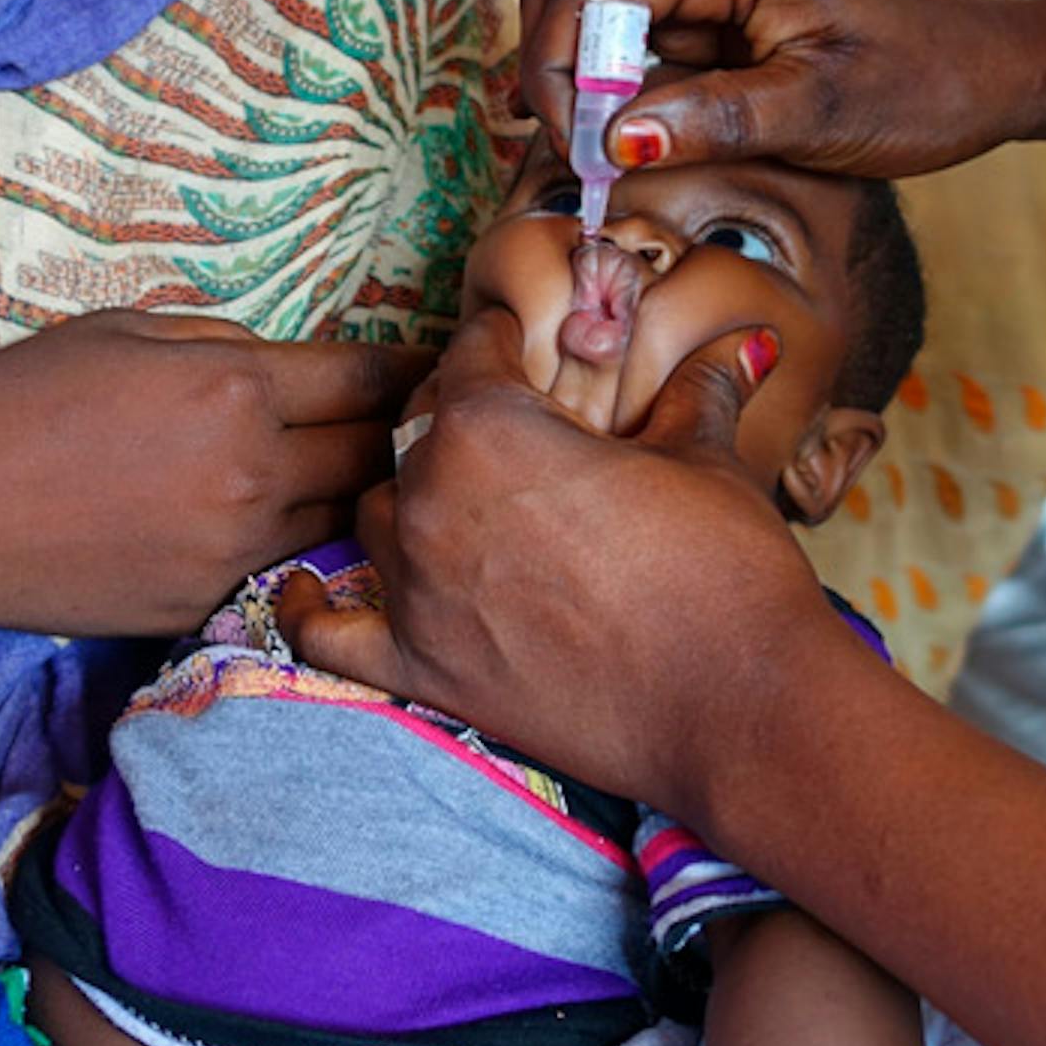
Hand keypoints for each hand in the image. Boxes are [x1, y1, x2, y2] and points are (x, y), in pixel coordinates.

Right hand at [0, 311, 429, 638]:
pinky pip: (284, 570)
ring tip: (372, 477)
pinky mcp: (204, 607)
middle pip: (378, 456)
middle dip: (405, 435)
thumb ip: (224, 344)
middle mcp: (253, 476)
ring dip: (360, 497)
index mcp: (236, 390)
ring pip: (342, 522)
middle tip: (422, 423)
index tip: (437, 364)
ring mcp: (232, 553)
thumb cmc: (15, 401)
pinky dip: (299, 545)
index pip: (369, 377)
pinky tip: (292, 526)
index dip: (410, 368)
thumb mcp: (124, 332)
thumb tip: (289, 367)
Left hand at [277, 307, 876, 817]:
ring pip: (376, 512)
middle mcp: (430, 495)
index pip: (473, 349)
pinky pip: (326, 631)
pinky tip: (307, 588)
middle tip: (524, 437)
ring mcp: (413, 586)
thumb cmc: (726, 569)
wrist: (738, 702)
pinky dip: (312, 608)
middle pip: (419, 429)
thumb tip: (737, 345)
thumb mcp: (710, 459)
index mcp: (489, 422)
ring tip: (471, 509)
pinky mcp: (418, 667)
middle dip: (466, 421)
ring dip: (413, 501)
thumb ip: (698, 393)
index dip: (510, 344)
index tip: (530, 349)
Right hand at [514, 0, 1033, 177]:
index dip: (559, 74)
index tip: (586, 156)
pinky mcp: (720, 4)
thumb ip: (714, 119)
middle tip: (589, 162)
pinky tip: (649, 142)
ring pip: (596, 18)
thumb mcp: (821, 114)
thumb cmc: (925, 84)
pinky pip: (641, 40)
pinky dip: (626, 92)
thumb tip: (613, 141)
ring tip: (615, 162)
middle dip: (558, 77)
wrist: (993, 68)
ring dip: (590, 89)